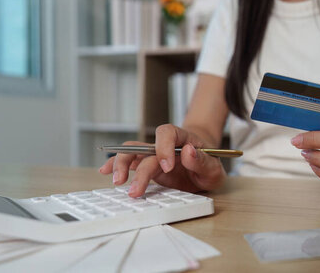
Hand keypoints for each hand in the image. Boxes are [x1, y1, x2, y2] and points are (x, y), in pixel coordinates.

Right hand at [98, 124, 225, 196]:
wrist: (204, 165)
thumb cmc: (209, 163)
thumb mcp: (214, 167)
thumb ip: (202, 160)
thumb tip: (188, 151)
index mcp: (181, 138)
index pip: (167, 133)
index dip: (163, 148)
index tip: (167, 167)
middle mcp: (163, 144)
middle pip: (143, 146)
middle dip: (134, 164)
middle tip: (132, 186)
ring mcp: (153, 155)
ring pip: (131, 153)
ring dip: (121, 165)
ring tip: (117, 182)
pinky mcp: (146, 165)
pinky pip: (129, 162)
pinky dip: (115, 165)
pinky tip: (104, 171)